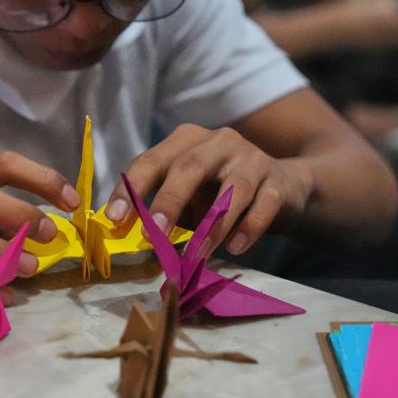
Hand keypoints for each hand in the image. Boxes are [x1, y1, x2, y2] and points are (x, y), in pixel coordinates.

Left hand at [104, 124, 313, 256]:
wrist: (283, 189)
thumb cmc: (222, 194)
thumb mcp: (189, 196)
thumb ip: (163, 211)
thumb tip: (128, 241)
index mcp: (187, 141)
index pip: (152, 160)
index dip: (132, 188)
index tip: (114, 218)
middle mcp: (219, 142)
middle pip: (189, 167)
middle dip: (169, 200)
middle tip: (154, 233)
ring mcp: (251, 158)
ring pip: (231, 189)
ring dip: (212, 226)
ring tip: (196, 256)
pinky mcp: (277, 181)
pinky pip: (263, 205)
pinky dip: (248, 228)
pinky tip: (235, 249)